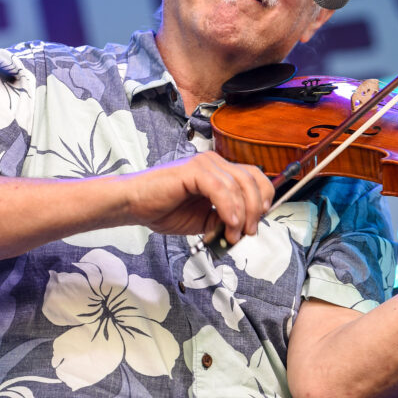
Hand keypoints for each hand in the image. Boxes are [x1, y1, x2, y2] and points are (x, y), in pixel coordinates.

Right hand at [126, 151, 274, 243]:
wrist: (134, 205)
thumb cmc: (164, 209)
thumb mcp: (205, 220)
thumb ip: (226, 220)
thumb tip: (246, 229)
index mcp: (220, 171)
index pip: (255, 177)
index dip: (263, 199)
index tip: (258, 222)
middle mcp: (214, 163)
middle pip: (252, 180)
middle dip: (256, 209)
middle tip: (248, 232)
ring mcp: (204, 164)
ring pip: (239, 185)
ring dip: (242, 214)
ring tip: (233, 234)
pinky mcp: (193, 170)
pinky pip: (221, 188)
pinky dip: (229, 208)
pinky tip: (228, 224)